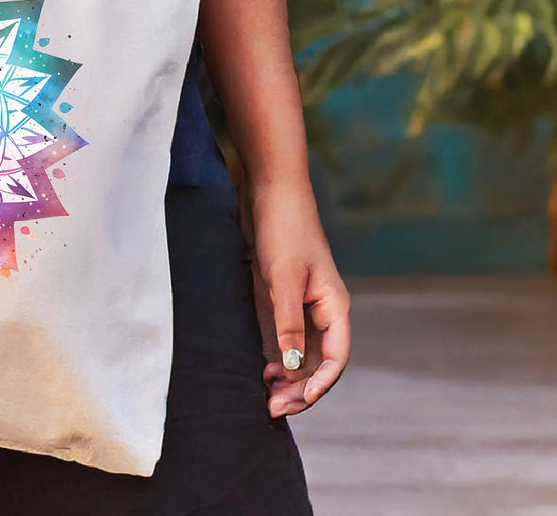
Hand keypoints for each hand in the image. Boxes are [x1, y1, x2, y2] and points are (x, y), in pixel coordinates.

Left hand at [246, 177, 350, 418]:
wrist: (271, 191)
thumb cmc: (283, 229)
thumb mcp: (282, 278)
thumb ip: (288, 321)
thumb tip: (292, 365)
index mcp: (334, 306)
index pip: (335, 358)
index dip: (319, 384)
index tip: (296, 401)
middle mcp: (324, 309)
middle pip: (320, 361)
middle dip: (300, 388)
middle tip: (272, 407)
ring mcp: (306, 304)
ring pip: (304, 353)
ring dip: (289, 376)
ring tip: (266, 394)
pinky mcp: (287, 296)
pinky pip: (290, 337)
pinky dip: (280, 356)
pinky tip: (263, 367)